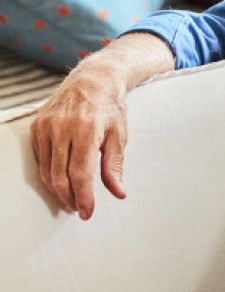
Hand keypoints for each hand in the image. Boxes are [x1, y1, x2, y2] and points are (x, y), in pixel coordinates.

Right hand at [30, 65, 128, 219]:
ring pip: (46, 170)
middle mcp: (62, 127)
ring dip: (58, 190)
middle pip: (59, 176)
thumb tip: (118, 193)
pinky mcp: (37, 126)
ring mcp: (46, 126)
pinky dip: (49, 174)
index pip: (80, 174)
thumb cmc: (110, 107)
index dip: (83, 197)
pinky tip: (61, 182)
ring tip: (71, 200)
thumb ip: (115, 166)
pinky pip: (40, 158)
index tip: (87, 212)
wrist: (93, 79)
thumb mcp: (119, 136)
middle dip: (69, 198)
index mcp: (86, 130)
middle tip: (79, 210)